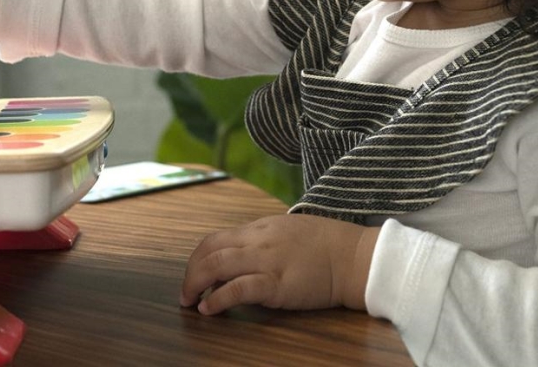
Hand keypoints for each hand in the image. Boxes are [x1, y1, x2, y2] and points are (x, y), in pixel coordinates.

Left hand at [180, 214, 379, 315]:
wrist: (353, 256)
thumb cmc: (326, 245)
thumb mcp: (287, 231)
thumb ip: (264, 240)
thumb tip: (244, 254)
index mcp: (258, 229)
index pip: (215, 239)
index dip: (197, 258)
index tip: (192, 274)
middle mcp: (257, 241)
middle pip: (209, 251)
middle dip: (190, 272)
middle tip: (184, 293)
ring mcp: (265, 261)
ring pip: (217, 265)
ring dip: (196, 284)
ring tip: (190, 301)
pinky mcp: (276, 284)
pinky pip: (238, 289)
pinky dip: (218, 299)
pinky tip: (209, 309)